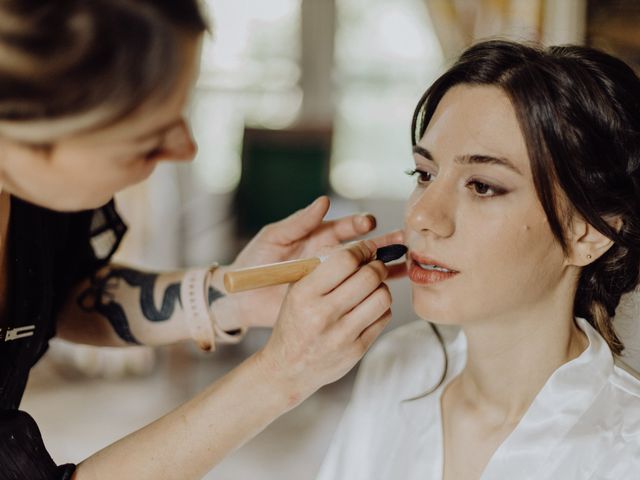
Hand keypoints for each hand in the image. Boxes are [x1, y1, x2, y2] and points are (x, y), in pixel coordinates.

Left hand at [211, 196, 403, 328]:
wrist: (242, 296)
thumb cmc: (255, 261)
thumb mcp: (273, 238)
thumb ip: (298, 222)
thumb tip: (324, 202)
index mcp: (317, 237)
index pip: (344, 228)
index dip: (358, 224)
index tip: (369, 223)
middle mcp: (329, 255)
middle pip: (362, 247)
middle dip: (383, 242)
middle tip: (401, 240)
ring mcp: (332, 278)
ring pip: (365, 270)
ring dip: (385, 265)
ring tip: (407, 262)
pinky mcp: (331, 298)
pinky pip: (357, 293)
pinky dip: (375, 291)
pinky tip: (391, 288)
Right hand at [254, 240, 391, 402]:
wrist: (288, 368)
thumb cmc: (295, 322)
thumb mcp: (297, 290)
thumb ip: (323, 267)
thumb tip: (359, 248)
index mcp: (304, 294)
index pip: (345, 260)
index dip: (361, 250)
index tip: (364, 250)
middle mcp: (322, 314)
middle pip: (369, 276)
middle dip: (377, 266)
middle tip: (374, 266)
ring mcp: (341, 335)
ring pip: (382, 297)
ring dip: (381, 287)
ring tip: (372, 288)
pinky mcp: (356, 350)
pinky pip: (383, 317)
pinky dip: (380, 308)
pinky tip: (368, 308)